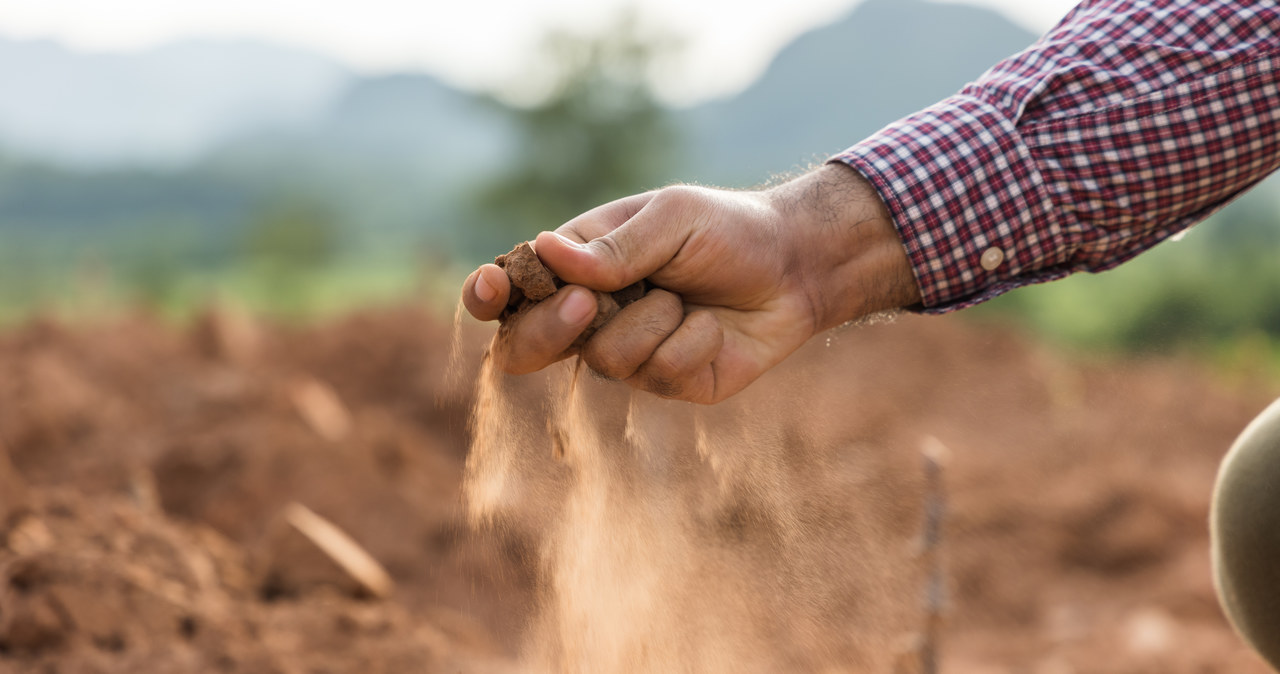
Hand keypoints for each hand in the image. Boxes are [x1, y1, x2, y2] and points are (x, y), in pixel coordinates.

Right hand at [461, 163, 920, 403]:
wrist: (797, 267)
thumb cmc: (728, 230)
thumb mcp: (672, 218)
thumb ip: (614, 247)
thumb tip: (546, 252)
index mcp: (579, 264)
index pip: (513, 289)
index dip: (488, 295)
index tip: (488, 289)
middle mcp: (592, 314)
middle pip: (527, 345)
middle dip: (551, 330)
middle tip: (587, 305)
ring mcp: (628, 353)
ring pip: (602, 361)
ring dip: (651, 323)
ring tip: (687, 298)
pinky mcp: (668, 382)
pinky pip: (658, 373)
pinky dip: (691, 342)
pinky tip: (712, 325)